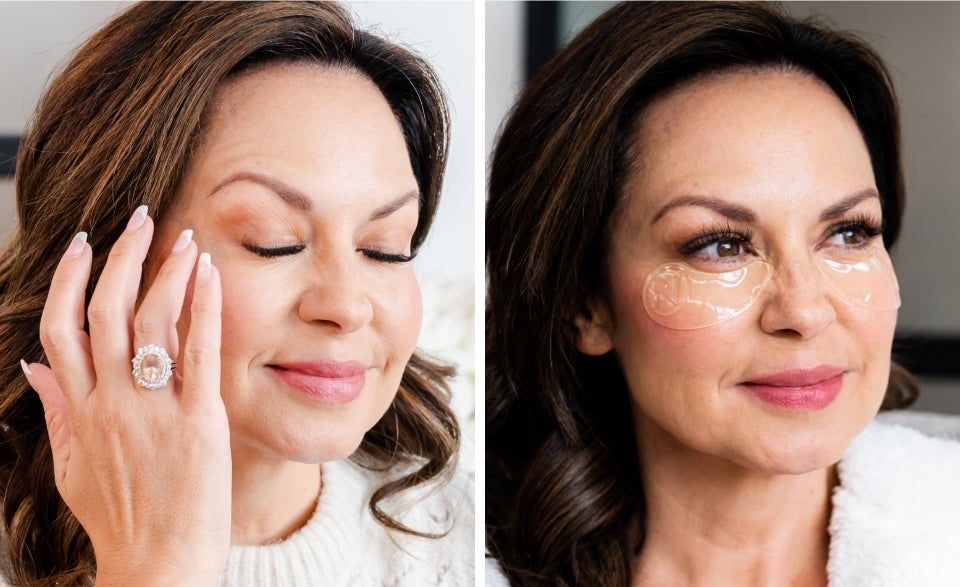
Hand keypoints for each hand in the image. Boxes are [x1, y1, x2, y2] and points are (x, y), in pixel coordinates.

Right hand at [22, 206, 230, 585]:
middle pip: (104, 312)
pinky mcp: (199, 421)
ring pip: (149, 323)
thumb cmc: (121, 520)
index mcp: (80, 412)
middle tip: (138, 219)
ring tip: (180, 237)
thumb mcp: (72, 468)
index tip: (84, 244)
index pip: (61, 329)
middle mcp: (111, 404)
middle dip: (119, 258)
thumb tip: (32, 366)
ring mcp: (154, 411)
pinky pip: (199, 353)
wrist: (159, 567)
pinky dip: (202, 308)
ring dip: (163, 272)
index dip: (71, 280)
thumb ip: (57, 411)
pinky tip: (207, 273)